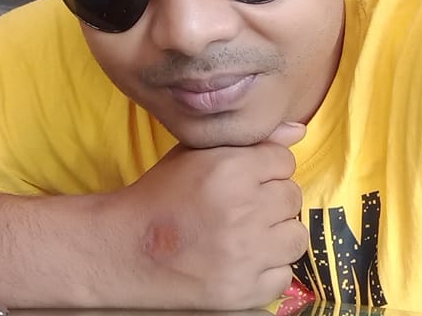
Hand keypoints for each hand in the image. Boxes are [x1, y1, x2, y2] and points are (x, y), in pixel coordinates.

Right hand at [122, 122, 306, 309]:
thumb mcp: (197, 154)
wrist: (122, 250)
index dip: (265, 171)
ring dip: (276, 236)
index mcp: (230, 170)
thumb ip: (252, 140)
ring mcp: (245, 255)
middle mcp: (242, 211)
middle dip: (271, 202)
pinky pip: (283, 276)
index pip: (285, 162)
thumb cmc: (161, 196)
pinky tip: (241, 262)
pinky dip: (266, 271)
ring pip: (296, 237)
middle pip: (293, 197)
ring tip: (246, 236)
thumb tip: (299, 130)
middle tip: (240, 210)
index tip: (244, 182)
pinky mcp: (242, 291)